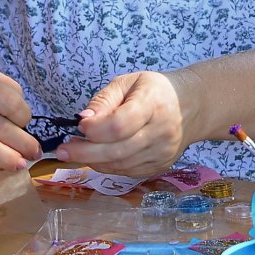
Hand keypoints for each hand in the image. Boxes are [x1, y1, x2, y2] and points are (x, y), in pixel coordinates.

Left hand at [57, 71, 189, 177]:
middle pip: (118, 150)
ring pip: (120, 165)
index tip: (79, 126)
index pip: (120, 124)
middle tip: (62, 150)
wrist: (191, 107)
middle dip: (85, 152)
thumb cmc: (154, 90)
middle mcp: (161, 132)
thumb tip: (84, 120)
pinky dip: (107, 166)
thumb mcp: (128, 82)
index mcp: (154, 104)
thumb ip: (104, 100)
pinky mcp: (160, 166)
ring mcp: (163, 153)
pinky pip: (127, 171)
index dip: (95, 129)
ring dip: (93, 161)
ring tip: (75, 151)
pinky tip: (96, 156)